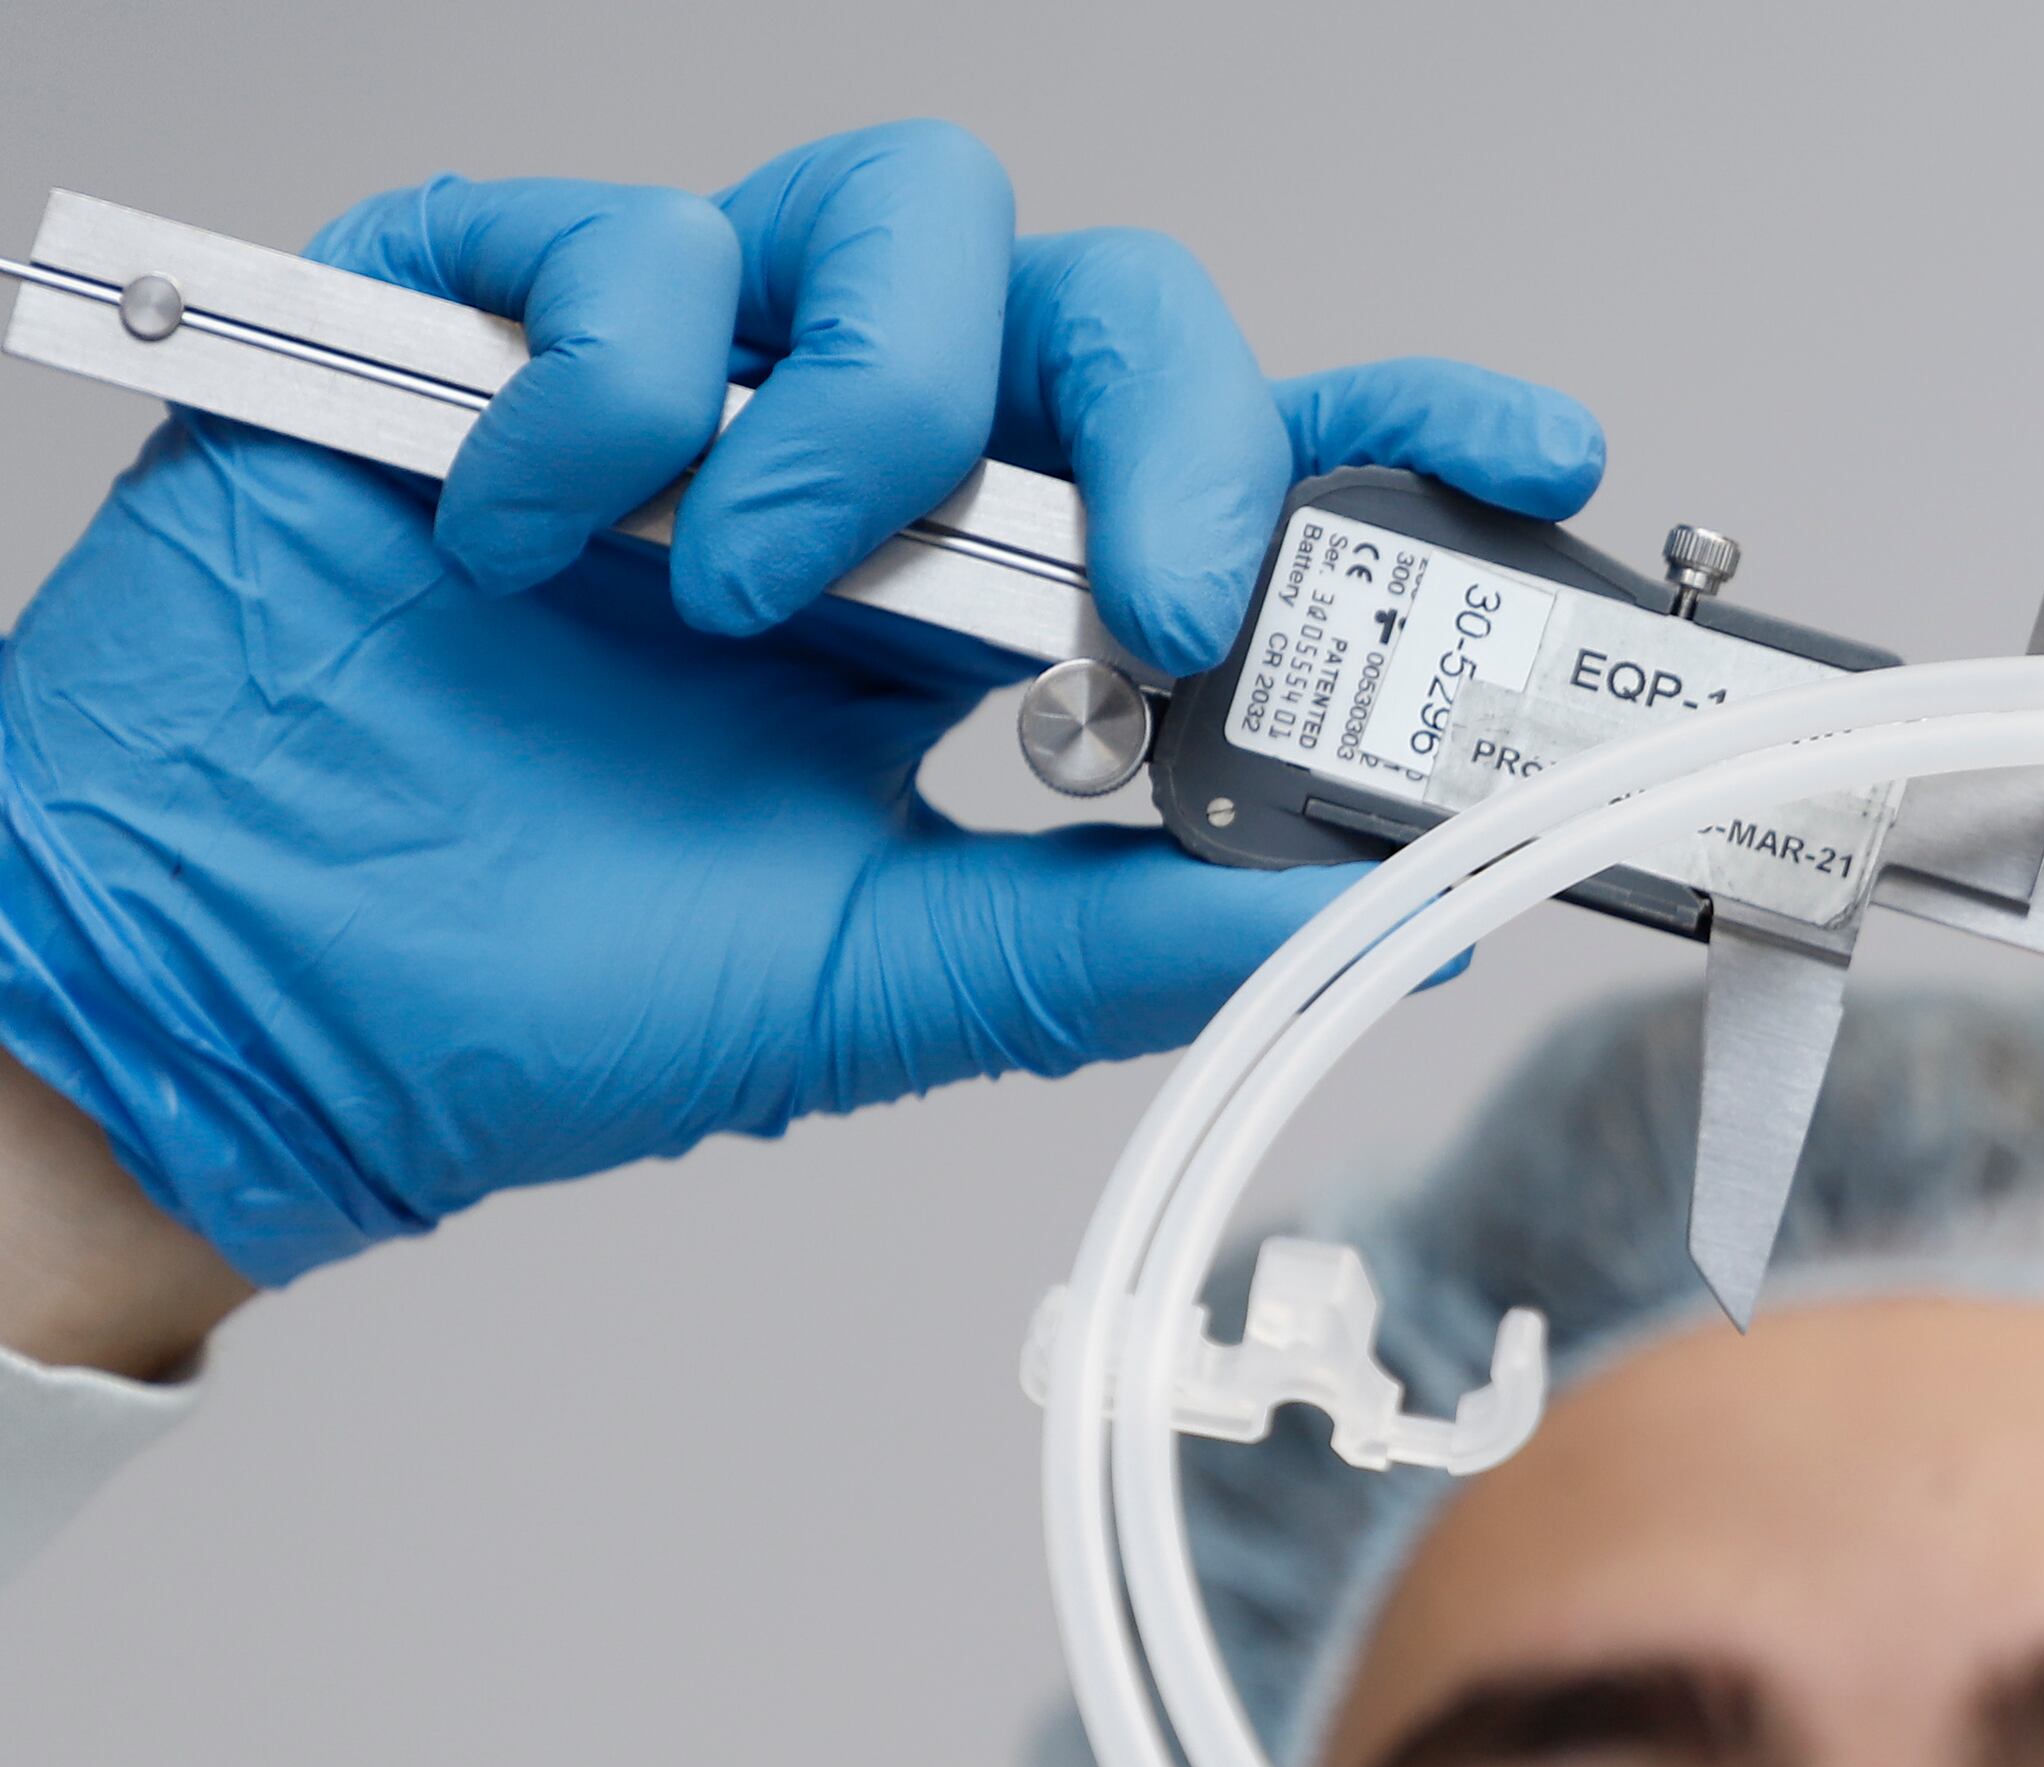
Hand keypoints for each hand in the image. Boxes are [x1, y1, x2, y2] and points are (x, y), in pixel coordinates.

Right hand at [0, 121, 1605, 1289]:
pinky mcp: (479, 321)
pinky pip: (620, 243)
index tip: (1541, 454)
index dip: (1385, 428)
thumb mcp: (882, 987)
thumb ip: (1118, 936)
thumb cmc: (537, 994)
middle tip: (1162, 600)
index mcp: (976, 611)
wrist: (241, 1010)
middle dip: (1177, 422)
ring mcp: (679, 384)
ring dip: (876, 408)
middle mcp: (857, 467)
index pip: (1222, 465)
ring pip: (903, 218)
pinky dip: (614, 391)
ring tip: (767, 596)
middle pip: (1101, 304)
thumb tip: (1377, 912)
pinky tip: (535, 543)